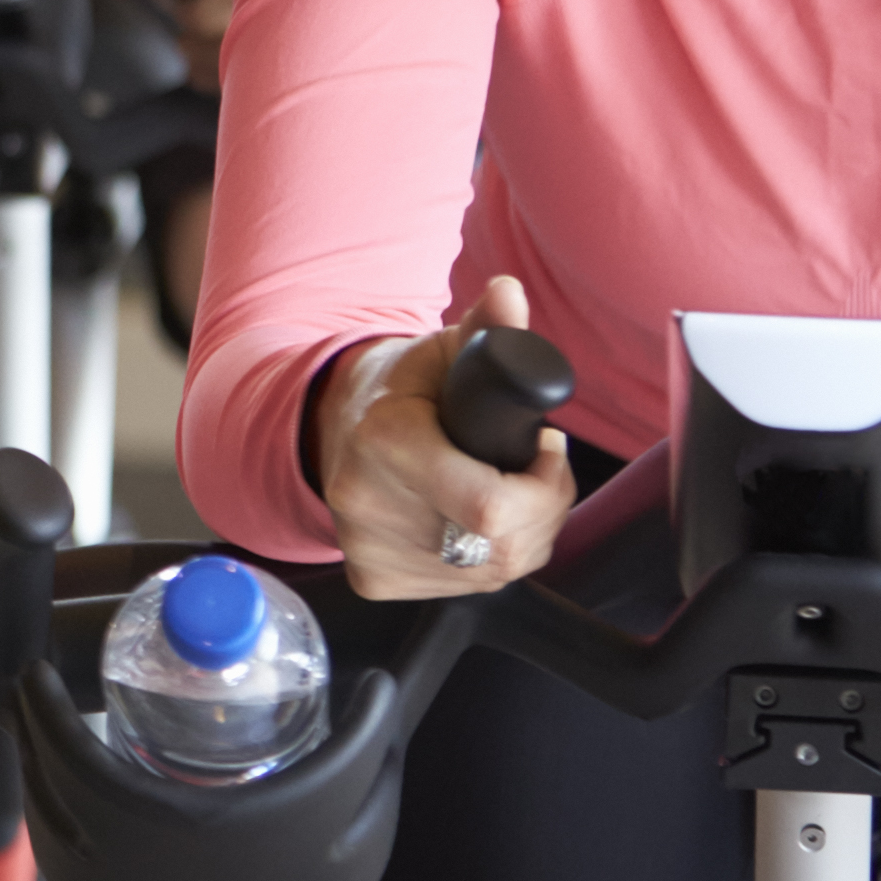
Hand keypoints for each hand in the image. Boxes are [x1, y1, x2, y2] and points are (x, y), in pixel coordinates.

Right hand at [314, 274, 577, 599]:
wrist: (335, 426)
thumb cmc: (401, 391)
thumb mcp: (443, 351)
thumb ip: (488, 329)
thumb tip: (509, 295)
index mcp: (385, 439)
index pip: (492, 508)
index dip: (544, 488)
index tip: (545, 450)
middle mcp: (367, 501)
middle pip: (505, 546)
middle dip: (543, 510)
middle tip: (533, 470)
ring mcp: (368, 547)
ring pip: (495, 570)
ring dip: (523, 535)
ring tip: (504, 490)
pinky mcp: (373, 578)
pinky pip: (468, 586)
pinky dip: (489, 558)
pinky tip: (471, 521)